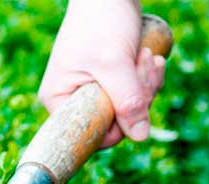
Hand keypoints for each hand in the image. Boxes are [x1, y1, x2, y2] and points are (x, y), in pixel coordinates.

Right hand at [38, 0, 164, 147]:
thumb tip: (140, 136)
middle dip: (137, 96)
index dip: (118, 124)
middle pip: (113, 122)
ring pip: (127, 108)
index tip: (134, 97)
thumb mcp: (114, 63)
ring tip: (146, 56)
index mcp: (59, 100)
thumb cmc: (101, 22)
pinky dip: (145, 78)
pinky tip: (150, 57)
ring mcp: (91, 89)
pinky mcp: (109, 80)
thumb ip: (127, 101)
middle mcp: (71, 99)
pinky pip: (132, 94)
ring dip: (145, 84)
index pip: (90, 134)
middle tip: (142, 63)